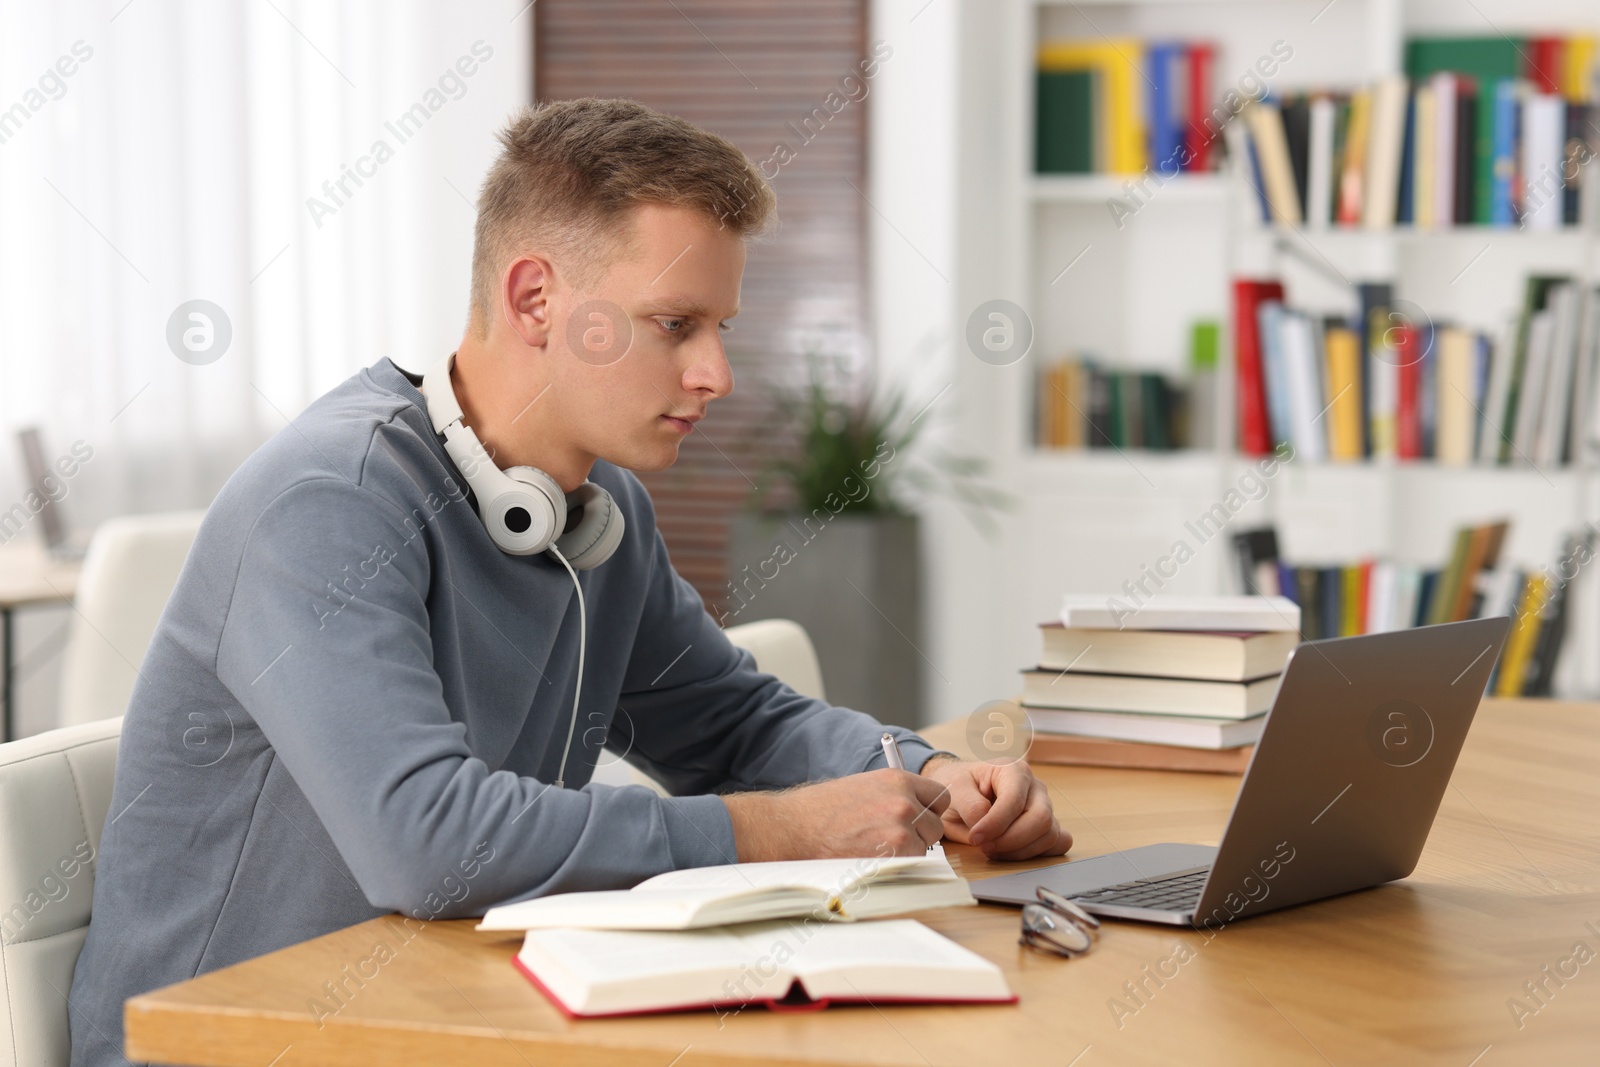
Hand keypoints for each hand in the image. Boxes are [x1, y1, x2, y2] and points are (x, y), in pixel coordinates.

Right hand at [724, 769, 950, 861]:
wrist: (794, 829)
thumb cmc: (821, 810)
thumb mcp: (863, 786)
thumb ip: (894, 794)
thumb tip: (917, 809)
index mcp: (898, 779)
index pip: (940, 797)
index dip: (928, 810)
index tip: (916, 818)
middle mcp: (905, 801)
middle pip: (935, 826)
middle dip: (919, 834)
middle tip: (888, 838)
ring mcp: (901, 829)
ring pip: (925, 849)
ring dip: (907, 852)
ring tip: (874, 849)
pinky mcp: (895, 855)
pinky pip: (911, 866)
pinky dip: (896, 867)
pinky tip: (870, 860)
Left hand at [918, 757, 1071, 860]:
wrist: (960, 793)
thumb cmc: (958, 787)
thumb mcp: (953, 790)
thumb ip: (970, 806)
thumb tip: (987, 827)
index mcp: (1013, 770)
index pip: (1015, 800)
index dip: (996, 824)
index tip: (976, 838)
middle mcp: (1034, 787)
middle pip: (1041, 819)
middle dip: (1011, 840)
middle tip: (985, 847)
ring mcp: (1045, 806)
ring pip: (1049, 835)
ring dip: (1019, 851)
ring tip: (992, 849)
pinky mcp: (1048, 825)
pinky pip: (1059, 843)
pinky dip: (1039, 853)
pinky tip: (1013, 852)